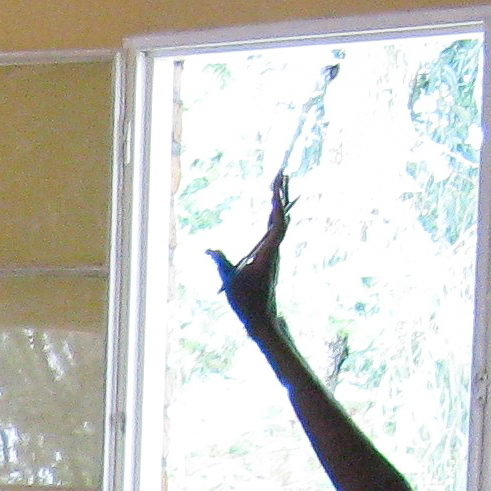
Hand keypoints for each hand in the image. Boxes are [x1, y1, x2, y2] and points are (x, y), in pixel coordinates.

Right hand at [207, 175, 290, 338]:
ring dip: (280, 202)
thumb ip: (221, 263)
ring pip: (281, 221)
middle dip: (282, 194)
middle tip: (282, 172)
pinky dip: (275, 214)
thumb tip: (208, 249)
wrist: (261, 318)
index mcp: (268, 253)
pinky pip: (276, 229)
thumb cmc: (246, 302)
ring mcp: (273, 252)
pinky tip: (274, 208)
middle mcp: (274, 250)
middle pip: (282, 216)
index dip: (278, 203)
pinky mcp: (269, 256)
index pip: (278, 223)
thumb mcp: (230, 282)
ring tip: (279, 183)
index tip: (276, 185)